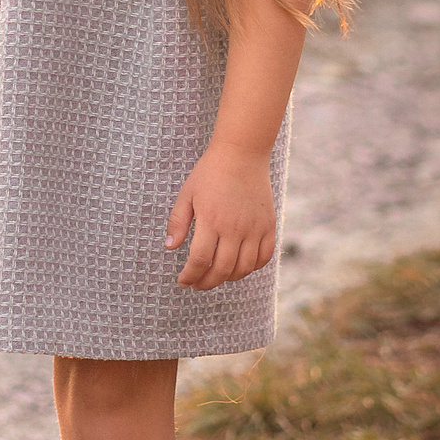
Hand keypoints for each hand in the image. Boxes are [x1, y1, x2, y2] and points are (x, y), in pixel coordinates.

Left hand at [166, 145, 276, 290]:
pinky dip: (252, 268)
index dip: (190, 276)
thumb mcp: (187, 194)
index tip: (183, 281)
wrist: (241, 154)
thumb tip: (170, 248)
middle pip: (222, 269)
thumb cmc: (210, 173)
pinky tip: (239, 267)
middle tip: (196, 284)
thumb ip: (178, 222)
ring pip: (244, 268)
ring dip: (228, 278)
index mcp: (211, 220)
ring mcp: (255, 228)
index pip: (199, 260)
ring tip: (215, 276)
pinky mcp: (269, 226)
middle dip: (206, 283)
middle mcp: (235, 228)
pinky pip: (264, 257)